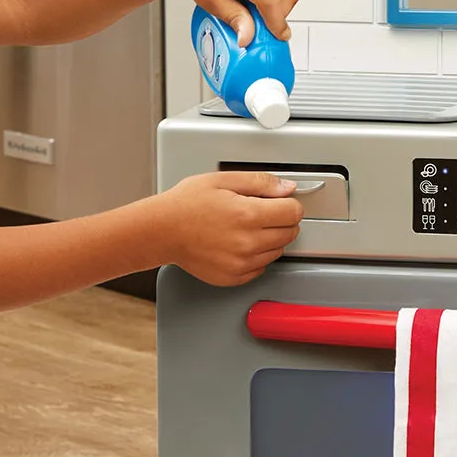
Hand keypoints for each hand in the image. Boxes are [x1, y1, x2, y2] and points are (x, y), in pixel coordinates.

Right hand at [157, 171, 303, 285]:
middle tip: (258, 212)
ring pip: (278, 251)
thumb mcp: (221, 180)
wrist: (162, 230)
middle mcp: (248, 242)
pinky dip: (256, 256)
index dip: (288, 203)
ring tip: (243, 227)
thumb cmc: (186, 204)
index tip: (279, 202)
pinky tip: (237, 243)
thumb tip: (287, 188)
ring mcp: (242, 263)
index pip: (294, 213)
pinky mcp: (235, 277)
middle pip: (290, 233)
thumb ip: (259, 182)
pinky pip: (261, 267)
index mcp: (247, 214)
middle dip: (280, 220)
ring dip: (269, 238)